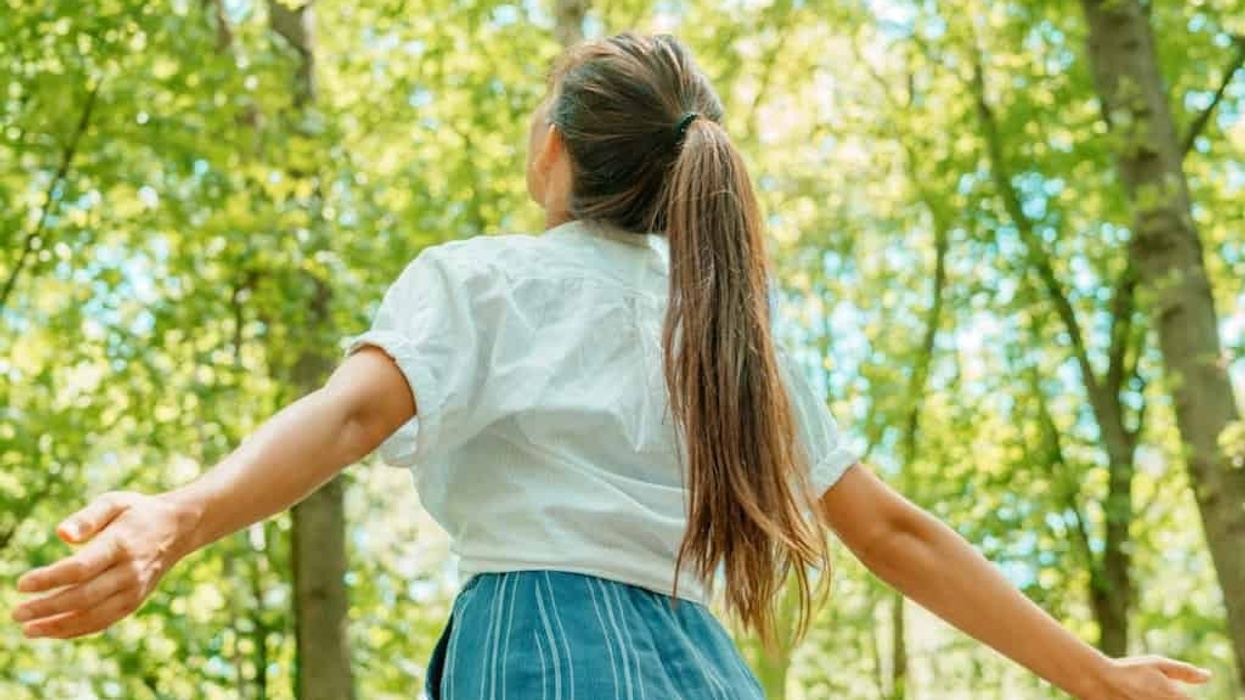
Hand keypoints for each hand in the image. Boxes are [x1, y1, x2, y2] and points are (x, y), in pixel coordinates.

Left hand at [11, 491, 196, 638]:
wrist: (178, 529)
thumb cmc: (136, 512)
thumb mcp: (114, 502)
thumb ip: (87, 516)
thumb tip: (61, 535)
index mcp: (122, 544)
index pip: (81, 568)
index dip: (49, 579)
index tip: (22, 584)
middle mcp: (130, 571)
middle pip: (84, 597)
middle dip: (47, 608)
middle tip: (17, 612)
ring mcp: (134, 590)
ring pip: (93, 616)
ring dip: (58, 626)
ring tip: (28, 629)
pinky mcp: (135, 602)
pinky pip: (104, 622)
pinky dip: (76, 630)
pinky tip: (53, 630)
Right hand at [1094, 655, 1212, 699]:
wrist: (1098, 681)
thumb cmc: (1129, 670)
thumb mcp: (1157, 663)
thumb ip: (1185, 671)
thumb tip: (1208, 676)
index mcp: (1174, 697)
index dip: (1185, 697)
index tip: (1176, 692)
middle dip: (1171, 697)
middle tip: (1152, 689)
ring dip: (1159, 699)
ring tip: (1143, 691)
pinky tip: (1136, 695)